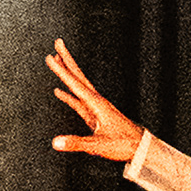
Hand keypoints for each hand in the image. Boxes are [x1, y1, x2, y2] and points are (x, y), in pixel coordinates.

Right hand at [48, 39, 147, 166]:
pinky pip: (78, 101)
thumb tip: (56, 142)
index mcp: (97, 104)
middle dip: (67, 60)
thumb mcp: (98, 145)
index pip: (75, 84)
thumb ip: (76, 143)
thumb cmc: (123, 144)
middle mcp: (96, 101)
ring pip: (78, 85)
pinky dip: (68, 95)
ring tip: (57, 61)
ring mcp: (96, 107)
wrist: (139, 147)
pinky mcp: (95, 115)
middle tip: (58, 43)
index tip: (50, 58)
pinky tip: (59, 92)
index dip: (61, 71)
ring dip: (68, 73)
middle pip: (78, 76)